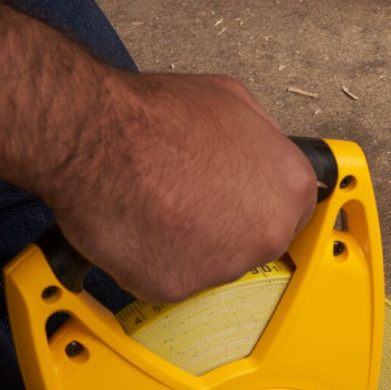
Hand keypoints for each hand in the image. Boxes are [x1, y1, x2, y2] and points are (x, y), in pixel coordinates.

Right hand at [44, 71, 319, 302]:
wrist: (97, 140)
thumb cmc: (158, 117)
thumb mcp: (232, 101)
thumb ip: (261, 138)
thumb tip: (259, 151)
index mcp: (291, 187)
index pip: (293, 210)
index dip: (258, 202)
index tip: (235, 200)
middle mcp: (269, 234)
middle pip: (255, 241)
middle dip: (225, 225)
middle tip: (186, 199)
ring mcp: (226, 267)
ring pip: (212, 264)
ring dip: (188, 245)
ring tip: (155, 206)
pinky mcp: (179, 288)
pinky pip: (168, 279)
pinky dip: (150, 260)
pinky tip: (135, 226)